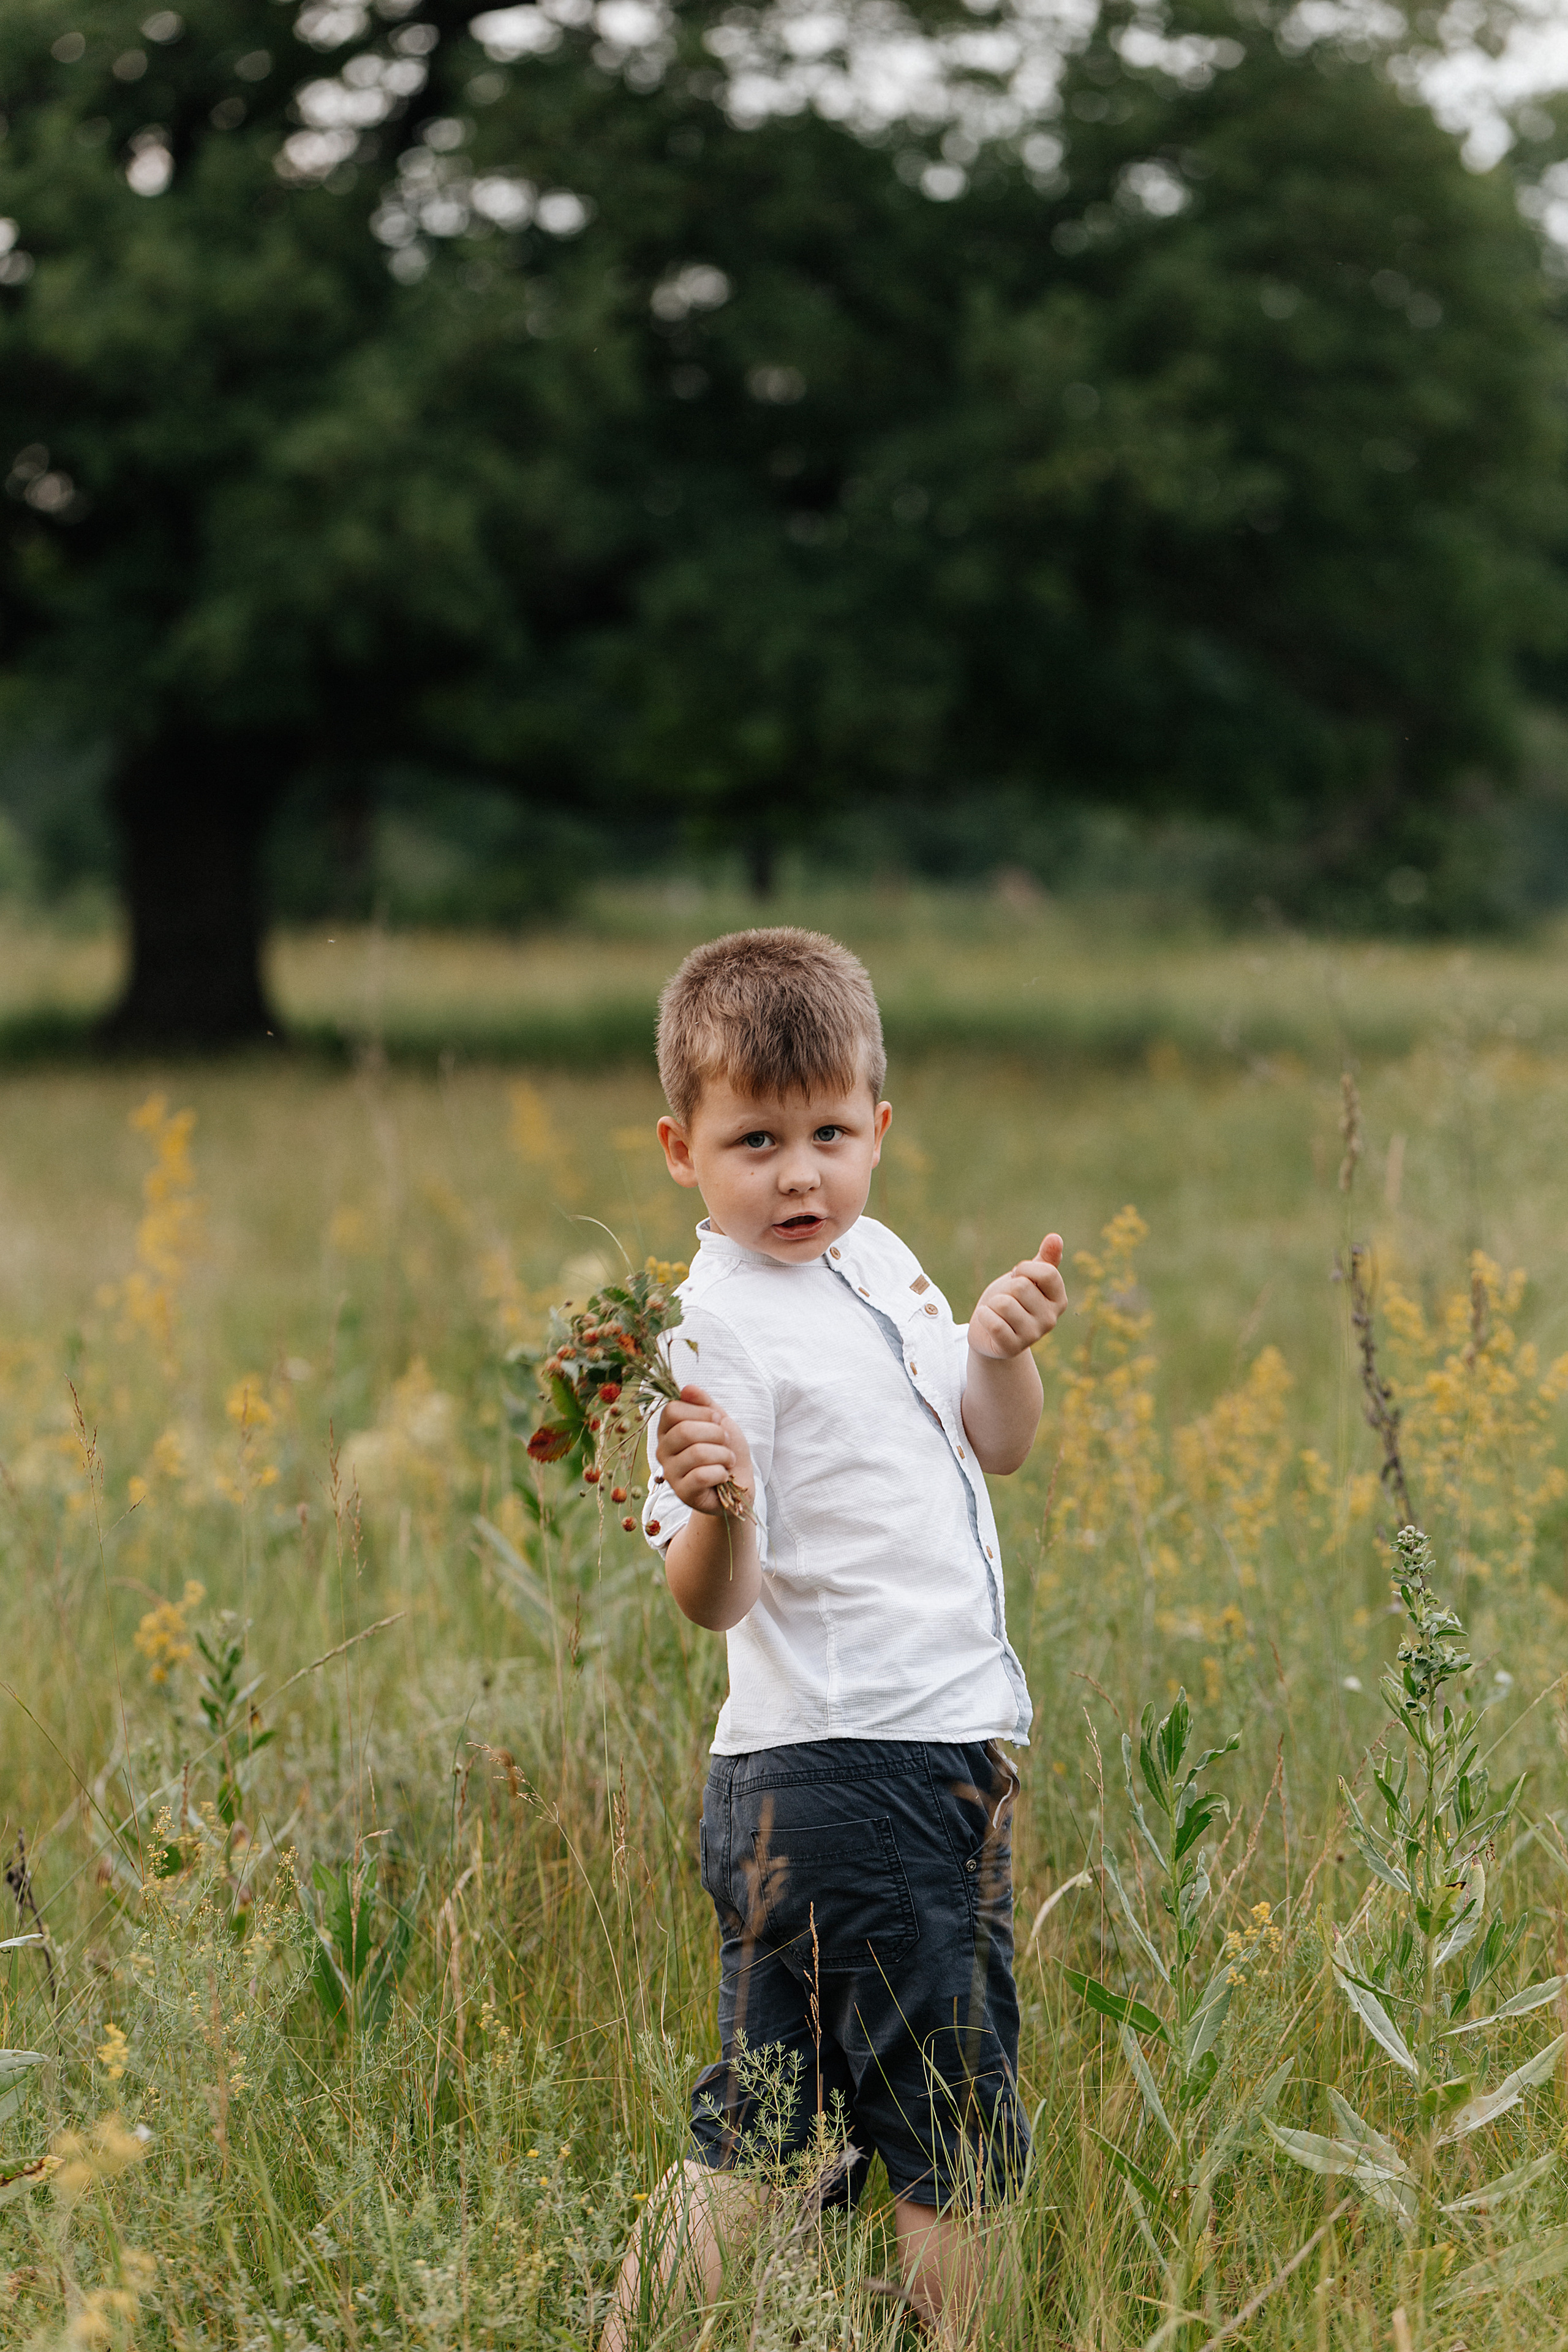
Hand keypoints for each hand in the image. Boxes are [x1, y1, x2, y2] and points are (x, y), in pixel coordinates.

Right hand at [656, 1385, 754, 1516]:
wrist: (739, 1482)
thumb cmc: (726, 1448)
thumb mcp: (719, 1420)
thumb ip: (703, 1403)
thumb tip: (687, 1388)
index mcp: (667, 1430)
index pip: (672, 1410)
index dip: (701, 1411)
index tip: (717, 1420)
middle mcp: (663, 1450)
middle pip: (684, 1430)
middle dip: (716, 1433)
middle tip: (726, 1441)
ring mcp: (670, 1473)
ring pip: (696, 1453)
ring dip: (723, 1454)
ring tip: (728, 1459)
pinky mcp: (682, 1493)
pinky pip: (702, 1475)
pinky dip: (721, 1472)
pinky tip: (724, 1475)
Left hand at [968, 1234, 1067, 1361]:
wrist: (990, 1331)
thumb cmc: (1011, 1299)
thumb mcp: (1027, 1277)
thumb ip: (1044, 1259)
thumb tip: (1055, 1237)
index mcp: (1059, 1299)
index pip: (1047, 1273)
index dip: (1024, 1269)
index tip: (1018, 1276)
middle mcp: (1050, 1319)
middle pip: (1021, 1287)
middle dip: (1006, 1288)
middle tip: (1007, 1299)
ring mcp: (1032, 1336)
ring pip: (1004, 1304)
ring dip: (993, 1303)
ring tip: (998, 1312)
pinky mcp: (1012, 1348)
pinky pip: (993, 1323)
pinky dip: (983, 1317)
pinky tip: (988, 1322)